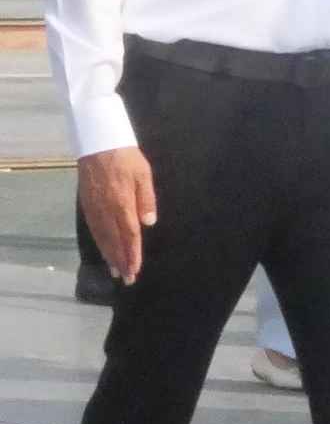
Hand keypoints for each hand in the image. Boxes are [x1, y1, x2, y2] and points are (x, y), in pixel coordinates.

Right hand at [77, 147, 153, 284]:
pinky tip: (103, 251)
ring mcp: (94, 208)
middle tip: (127, 279)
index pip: (129, 234)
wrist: (98, 144)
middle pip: (114, 240)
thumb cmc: (126, 158)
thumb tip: (148, 223)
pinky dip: (99, 243)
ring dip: (109, 256)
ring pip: (102, 237)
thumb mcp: (144, 175)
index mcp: (122, 203)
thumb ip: (147, 200)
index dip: (132, 253)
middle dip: (121, 261)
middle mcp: (106, 209)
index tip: (135, 269)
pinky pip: (93, 229)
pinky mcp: (87, 204)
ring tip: (115, 271)